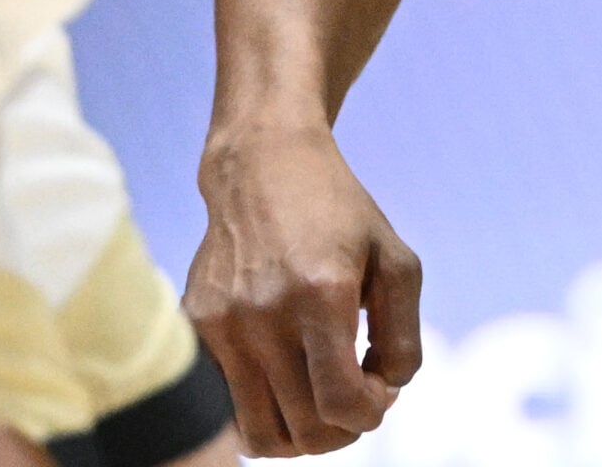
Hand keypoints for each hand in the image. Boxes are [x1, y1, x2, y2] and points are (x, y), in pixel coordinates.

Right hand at [188, 124, 423, 457]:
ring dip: (303, 436)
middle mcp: (265, 315)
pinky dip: (266, 410)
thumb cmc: (340, 212)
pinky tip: (289, 376)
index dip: (371, 414)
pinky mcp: (198, 326)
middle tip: (356, 392)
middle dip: (345, 429)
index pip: (342, 404)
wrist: (263, 165)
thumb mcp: (397, 261)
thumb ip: (404, 337)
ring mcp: (224, 324)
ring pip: (260, 436)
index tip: (379, 388)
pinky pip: (230, 405)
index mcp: (320, 294)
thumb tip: (384, 394)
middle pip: (307, 431)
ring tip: (322, 400)